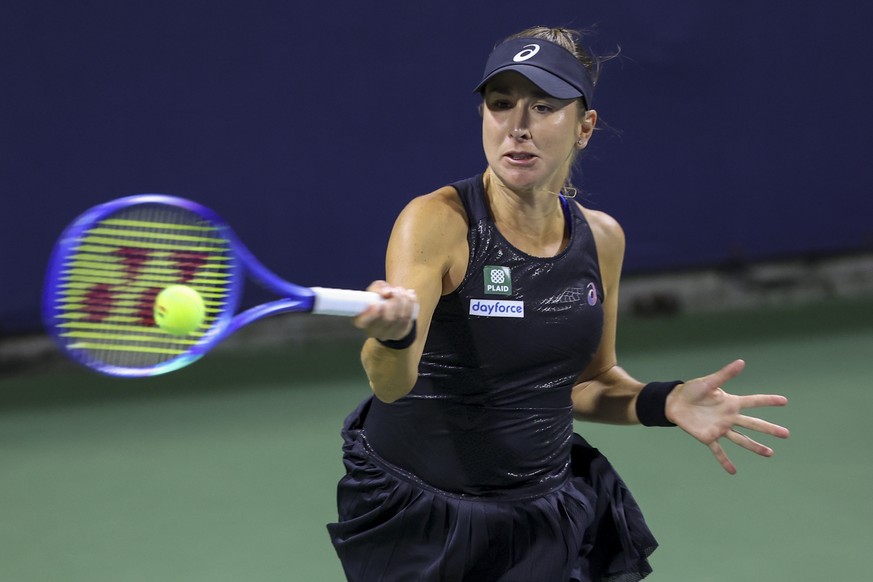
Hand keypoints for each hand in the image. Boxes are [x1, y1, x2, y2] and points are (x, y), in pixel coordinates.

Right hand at [354, 280, 417, 341]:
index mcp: (360, 321)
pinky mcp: (400, 333)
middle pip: (388, 319)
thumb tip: (387, 292)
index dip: (371, 315)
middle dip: (395, 301)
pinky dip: (411, 304)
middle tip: (395, 290)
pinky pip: (408, 319)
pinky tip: (410, 295)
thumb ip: (377, 289)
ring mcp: (387, 334)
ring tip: (401, 291)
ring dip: (404, 301)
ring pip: (401, 318)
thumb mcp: (372, 291)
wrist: (383, 312)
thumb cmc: (374, 299)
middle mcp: (373, 331)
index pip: (364, 322)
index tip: (376, 304)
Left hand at [665, 359, 789, 474]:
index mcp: (731, 403)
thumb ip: (725, 375)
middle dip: (769, 429)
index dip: (768, 401)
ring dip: (755, 447)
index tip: (784, 401)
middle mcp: (729, 417)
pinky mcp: (708, 437)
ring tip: (769, 454)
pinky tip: (732, 471)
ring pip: (741, 439)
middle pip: (753, 424)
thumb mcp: (709, 382)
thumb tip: (741, 362)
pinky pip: (718, 451)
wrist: (674, 403)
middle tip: (786, 434)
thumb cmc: (691, 390)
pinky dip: (724, 461)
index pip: (754, 401)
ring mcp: (720, 428)